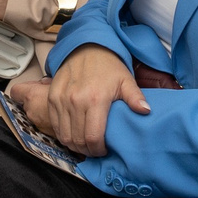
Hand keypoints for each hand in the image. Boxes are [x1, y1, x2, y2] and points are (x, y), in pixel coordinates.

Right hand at [21, 42, 149, 155]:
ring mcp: (61, 99)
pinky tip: (73, 133)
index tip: (104, 150)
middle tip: (95, 150)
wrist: (87, 47)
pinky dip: (62, 133)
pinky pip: (54, 124)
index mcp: (96, 99)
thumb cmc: (109, 66)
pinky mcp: (51, 97)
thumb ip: (136, 97)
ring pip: (64, 135)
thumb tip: (146, 111)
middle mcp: (76, 100)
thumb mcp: (126, 80)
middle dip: (87, 150)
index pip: (93, 137)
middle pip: (77, 140)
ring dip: (74, 145)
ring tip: (84, 144)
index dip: (98, 150)